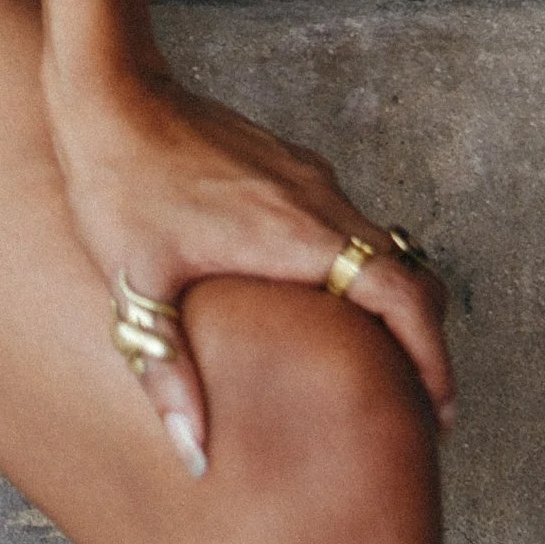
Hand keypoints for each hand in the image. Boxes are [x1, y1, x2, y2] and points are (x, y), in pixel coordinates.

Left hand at [46, 58, 452, 475]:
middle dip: (424, 343)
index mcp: (297, 236)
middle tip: (417, 406)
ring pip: (381, 249)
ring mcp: (309, 178)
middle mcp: (319, 203)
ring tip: (374, 365)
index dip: (433, 357)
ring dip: (392, 305)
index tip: (438, 410)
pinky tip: (322, 305)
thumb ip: (168, 375)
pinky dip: (359, 271)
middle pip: (409, 277)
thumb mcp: (136, 289)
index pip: (404, 296)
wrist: (107, 90)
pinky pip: (347, 226)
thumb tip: (193, 453)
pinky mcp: (289, 165)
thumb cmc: (118, 183)